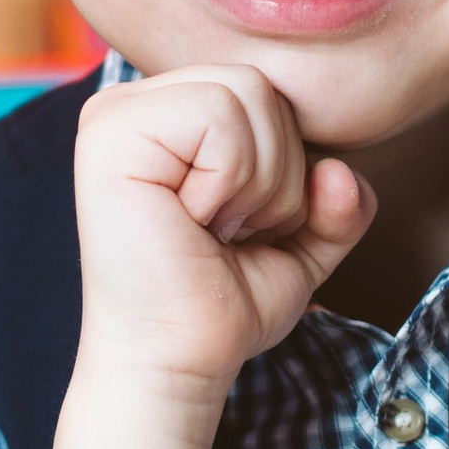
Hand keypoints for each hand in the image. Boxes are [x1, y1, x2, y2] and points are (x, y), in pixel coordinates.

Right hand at [51, 67, 373, 448]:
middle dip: (275, 174)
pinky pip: (220, 116)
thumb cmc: (223, 302)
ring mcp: (114, 113)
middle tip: (222, 231)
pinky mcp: (108, 134)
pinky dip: (231, 181)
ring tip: (208, 228)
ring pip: (247, 96)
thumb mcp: (302, 241)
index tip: (234, 227)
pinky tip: (191, 221)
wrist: (181, 364)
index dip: (283, 167)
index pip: (268, 89)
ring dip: (256, 184)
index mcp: (167, 111)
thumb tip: (340, 172)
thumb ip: (339, 200)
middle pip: (260, 85)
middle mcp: (132, 101)